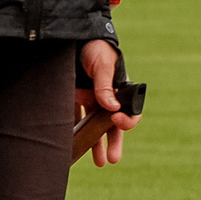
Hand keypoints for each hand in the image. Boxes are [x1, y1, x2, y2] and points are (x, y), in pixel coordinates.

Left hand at [75, 38, 140, 166]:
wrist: (75, 37)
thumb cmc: (96, 48)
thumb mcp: (103, 64)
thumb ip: (106, 86)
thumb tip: (112, 107)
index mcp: (120, 91)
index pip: (129, 112)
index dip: (126, 121)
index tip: (117, 120)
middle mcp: (106, 99)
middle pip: (112, 126)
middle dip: (114, 143)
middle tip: (112, 159)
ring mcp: (90, 100)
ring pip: (94, 127)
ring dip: (96, 144)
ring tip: (99, 162)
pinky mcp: (73, 99)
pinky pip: (74, 119)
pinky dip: (74, 131)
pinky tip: (71, 144)